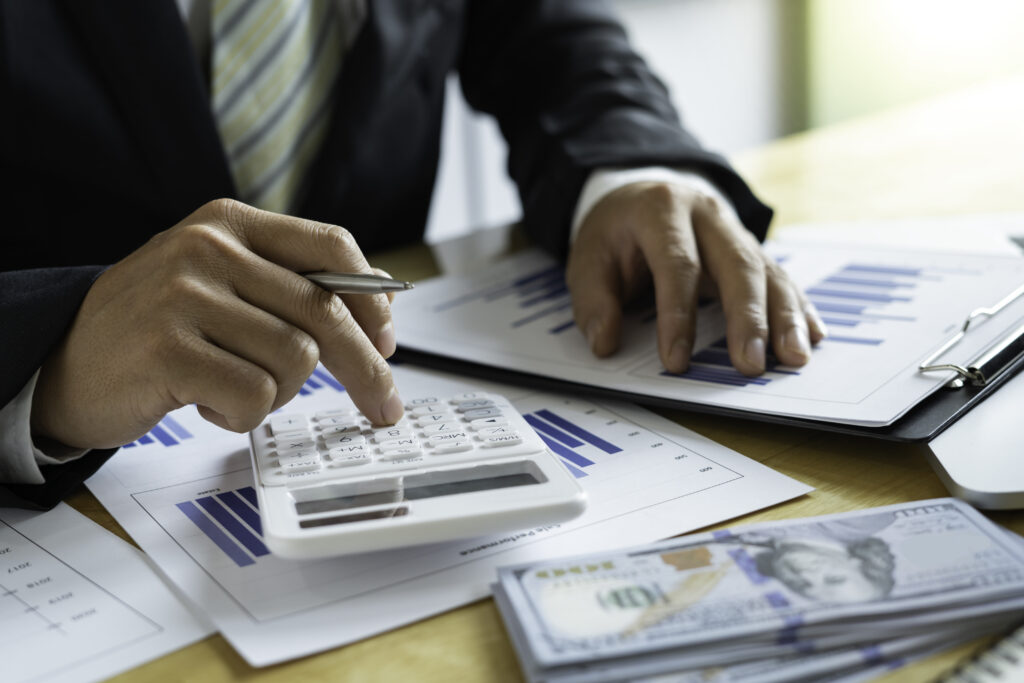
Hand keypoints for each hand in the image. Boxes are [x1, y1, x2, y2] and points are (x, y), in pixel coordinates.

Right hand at [32, 199, 402, 449]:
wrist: (62, 361)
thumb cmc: (156, 328)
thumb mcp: (218, 283)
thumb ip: (285, 285)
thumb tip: (378, 307)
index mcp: (228, 223)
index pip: (331, 245)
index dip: (374, 297)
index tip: (388, 342)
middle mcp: (208, 248)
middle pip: (325, 311)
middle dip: (366, 369)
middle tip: (384, 407)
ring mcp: (185, 295)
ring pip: (295, 359)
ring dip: (277, 394)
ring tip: (233, 388)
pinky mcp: (168, 349)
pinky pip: (254, 396)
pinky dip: (241, 416)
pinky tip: (206, 403)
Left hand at [566, 182, 825, 375]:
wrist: (640, 193)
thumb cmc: (614, 233)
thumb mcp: (586, 258)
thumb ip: (593, 300)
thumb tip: (606, 343)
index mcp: (662, 209)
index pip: (678, 264)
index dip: (678, 315)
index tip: (676, 361)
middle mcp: (707, 214)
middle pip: (737, 264)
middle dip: (748, 318)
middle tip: (752, 364)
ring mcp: (735, 230)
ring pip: (768, 271)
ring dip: (785, 317)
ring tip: (794, 358)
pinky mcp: (752, 249)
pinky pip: (780, 277)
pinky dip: (798, 308)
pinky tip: (812, 335)